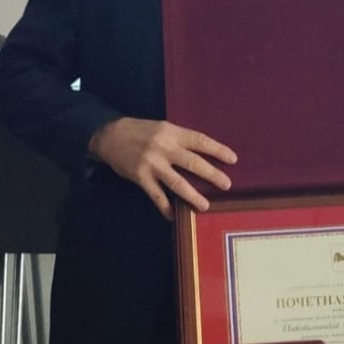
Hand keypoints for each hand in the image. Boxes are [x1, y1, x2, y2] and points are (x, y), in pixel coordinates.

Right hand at [87, 117, 236, 218]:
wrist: (110, 135)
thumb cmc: (141, 131)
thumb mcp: (162, 128)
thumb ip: (180, 139)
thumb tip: (203, 154)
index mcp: (172, 132)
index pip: (200, 141)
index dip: (217, 150)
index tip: (233, 159)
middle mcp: (164, 148)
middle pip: (193, 163)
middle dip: (212, 175)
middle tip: (227, 185)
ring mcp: (152, 164)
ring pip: (177, 183)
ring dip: (193, 195)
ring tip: (205, 206)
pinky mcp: (140, 177)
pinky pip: (157, 196)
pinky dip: (166, 207)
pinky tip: (174, 216)